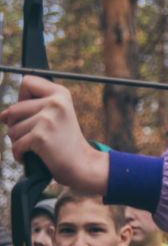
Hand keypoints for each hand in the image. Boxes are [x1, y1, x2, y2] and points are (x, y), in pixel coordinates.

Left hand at [0, 76, 107, 193]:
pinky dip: (20, 154)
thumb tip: (1, 116)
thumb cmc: (64, 141)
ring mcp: (48, 119)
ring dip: (19, 142)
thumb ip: (30, 109)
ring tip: (38, 146)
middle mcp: (56, 103)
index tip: (34, 112)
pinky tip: (34, 156)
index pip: (27, 82)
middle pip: (13, 109)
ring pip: (12, 129)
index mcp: (61, 93)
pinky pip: (16, 145)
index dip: (23, 98)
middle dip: (17, 126)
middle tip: (37, 135)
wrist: (82, 163)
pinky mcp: (41, 137)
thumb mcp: (54, 116)